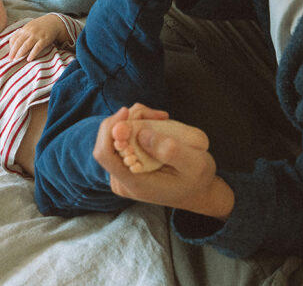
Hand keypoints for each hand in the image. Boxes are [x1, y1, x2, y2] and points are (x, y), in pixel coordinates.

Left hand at [9, 14, 67, 60]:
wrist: (53, 22)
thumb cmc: (40, 26)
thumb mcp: (29, 27)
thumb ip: (22, 34)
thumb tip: (13, 44)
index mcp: (24, 29)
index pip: (14, 38)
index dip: (11, 47)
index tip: (9, 54)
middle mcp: (29, 31)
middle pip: (18, 42)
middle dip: (13, 52)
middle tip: (10, 60)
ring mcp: (37, 35)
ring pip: (26, 45)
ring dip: (20, 53)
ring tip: (16, 60)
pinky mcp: (44, 39)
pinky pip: (37, 47)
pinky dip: (32, 54)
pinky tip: (29, 59)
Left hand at [93, 104, 233, 219]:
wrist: (197, 192)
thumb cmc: (198, 179)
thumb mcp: (196, 164)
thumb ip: (171, 150)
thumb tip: (141, 133)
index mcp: (135, 183)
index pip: (104, 154)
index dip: (110, 129)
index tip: (126, 112)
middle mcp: (123, 179)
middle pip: (109, 140)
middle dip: (128, 119)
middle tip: (158, 114)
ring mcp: (123, 172)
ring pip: (116, 136)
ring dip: (135, 119)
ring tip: (162, 118)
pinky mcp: (127, 164)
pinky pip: (124, 138)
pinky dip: (137, 124)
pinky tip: (156, 123)